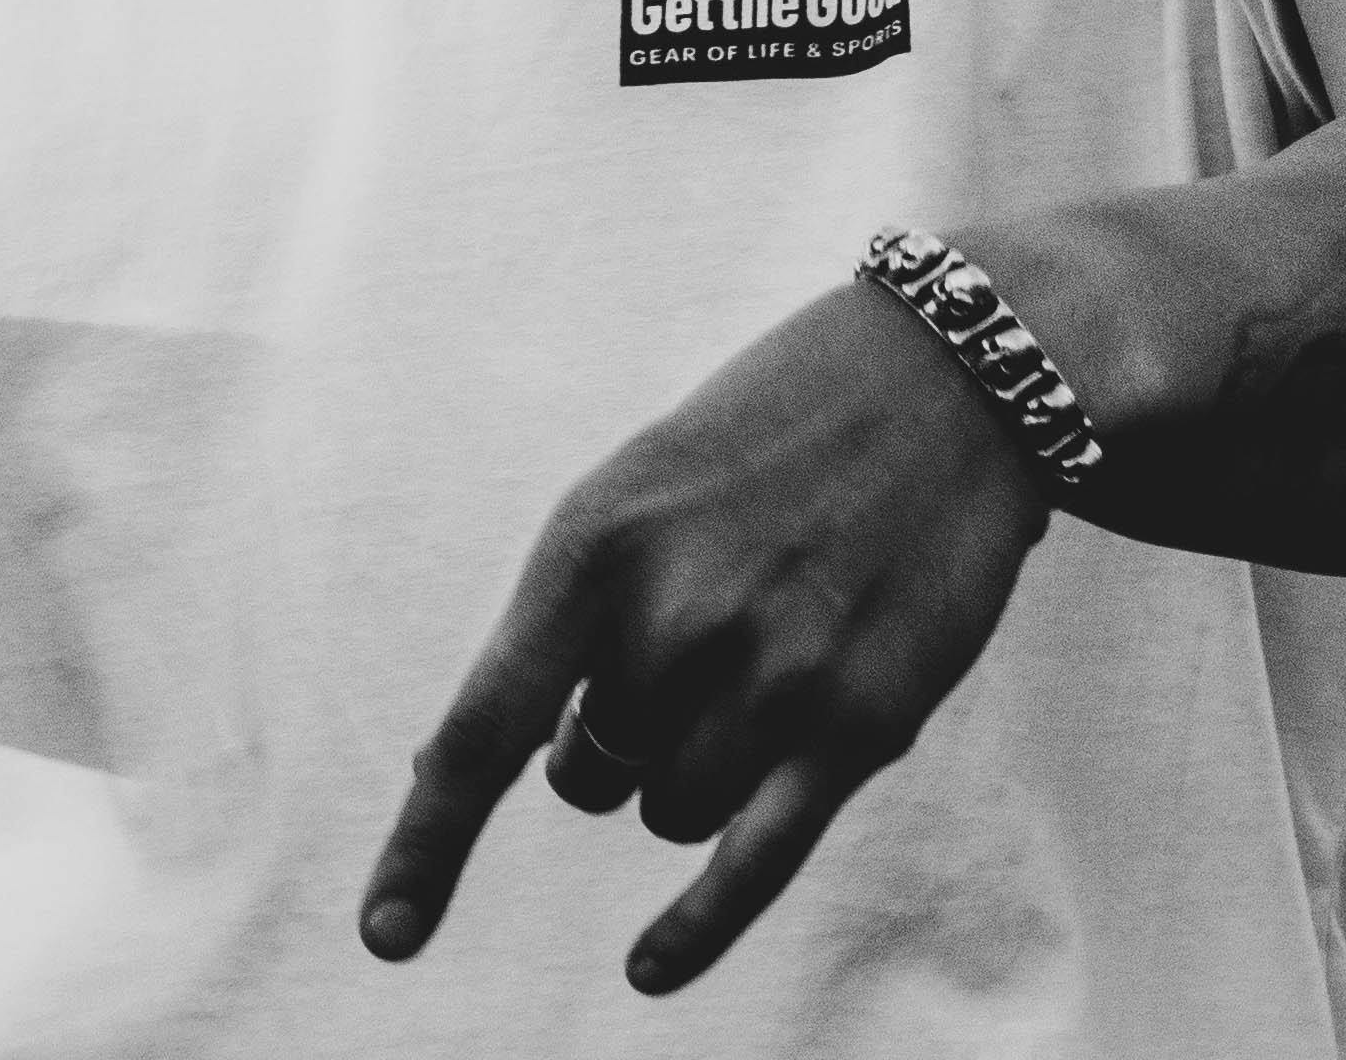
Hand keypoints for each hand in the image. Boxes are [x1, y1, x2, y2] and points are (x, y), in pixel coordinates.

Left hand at [362, 279, 1049, 995]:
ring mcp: (774, 672)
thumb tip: (487, 767)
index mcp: (597, 548)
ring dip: (695, 770)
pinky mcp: (862, 719)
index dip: (428, 845)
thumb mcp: (641, 484)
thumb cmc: (776, 433)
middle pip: (591, 777)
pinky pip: (752, 861)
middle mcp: (676, 617)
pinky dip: (696, 928)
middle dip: (623, 737)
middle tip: (700, 642)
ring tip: (768, 661)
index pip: (480, 731)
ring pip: (672, 811)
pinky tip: (647, 970)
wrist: (957, 375)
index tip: (388, 935)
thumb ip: (573, 614)